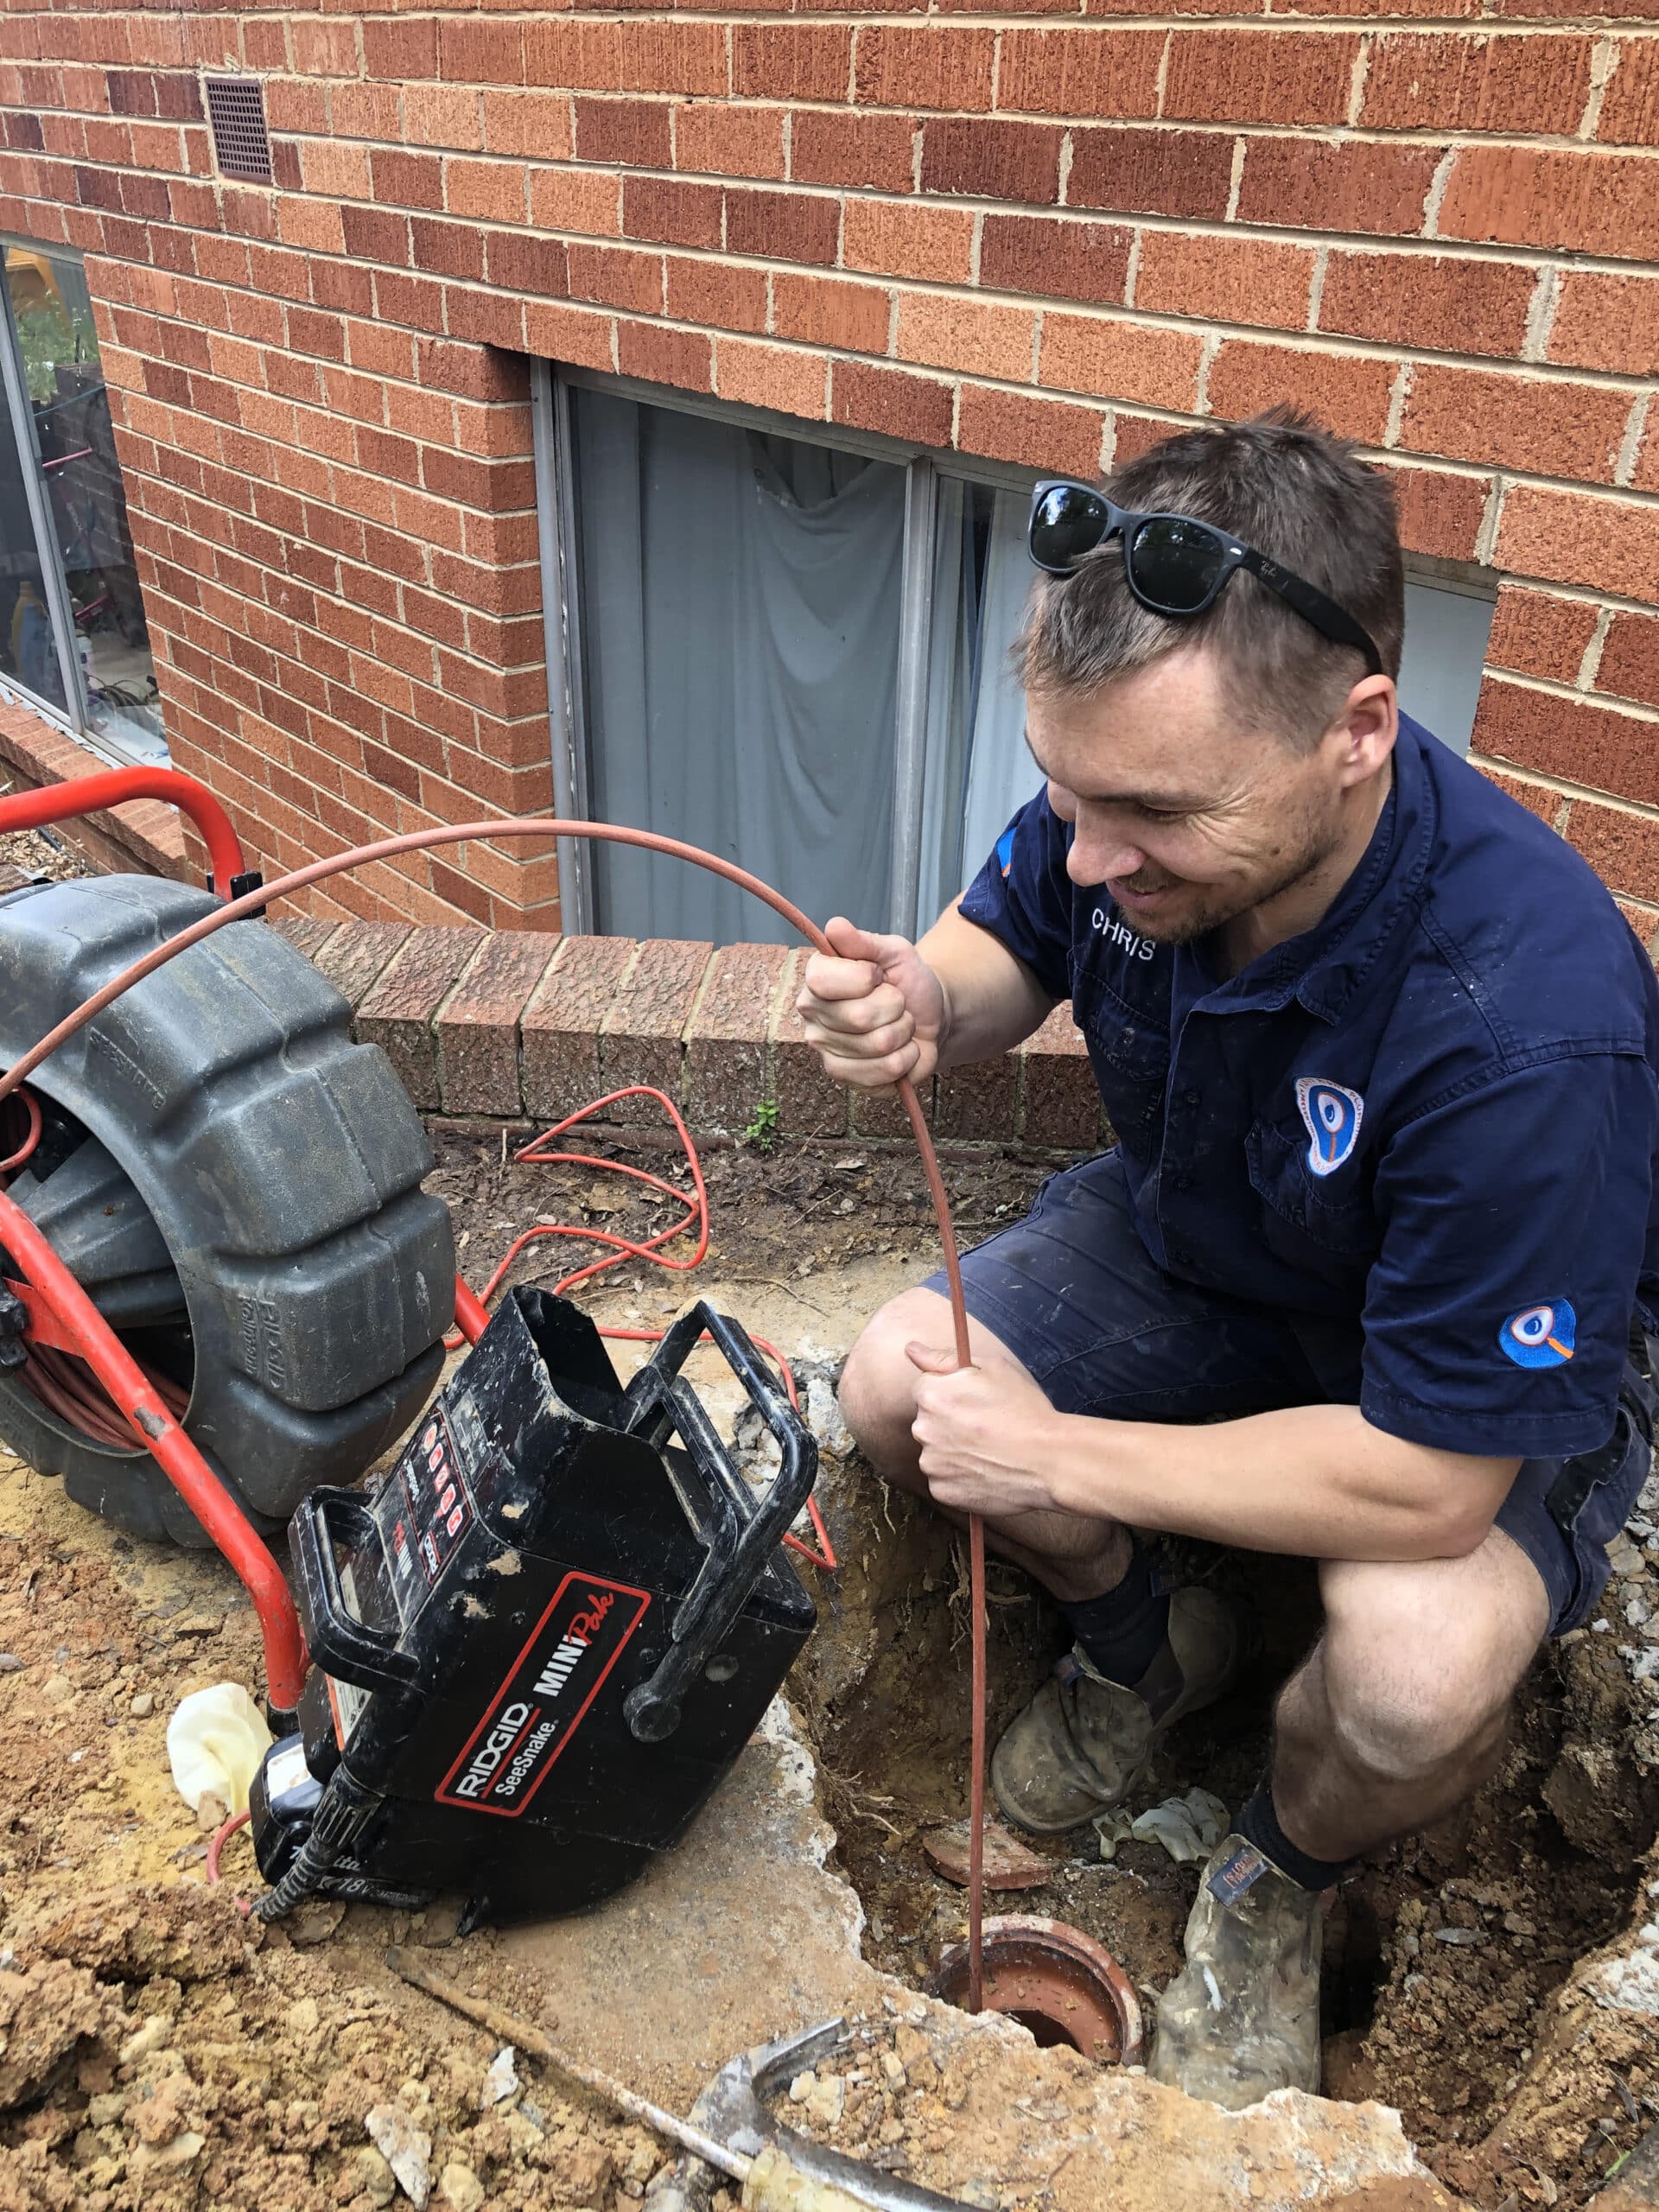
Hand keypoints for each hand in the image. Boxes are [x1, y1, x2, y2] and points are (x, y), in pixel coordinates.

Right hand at [796, 918, 946, 1090]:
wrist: (930, 1016)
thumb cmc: (906, 981)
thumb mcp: (893, 952)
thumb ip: (863, 941)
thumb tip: (834, 926)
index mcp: (816, 980)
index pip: (824, 980)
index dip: (863, 977)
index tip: (877, 975)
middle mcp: (813, 1017)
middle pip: (859, 1017)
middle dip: (894, 1007)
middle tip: (896, 1003)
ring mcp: (828, 1052)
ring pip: (879, 1045)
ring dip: (904, 1032)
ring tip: (900, 1024)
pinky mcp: (848, 1079)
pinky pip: (886, 1072)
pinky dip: (907, 1058)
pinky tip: (901, 1049)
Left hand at [905, 1343, 1062, 1518]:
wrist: (1050, 1460)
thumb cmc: (1025, 1410)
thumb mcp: (992, 1368)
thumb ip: (944, 1358)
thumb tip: (911, 1349)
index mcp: (930, 1394)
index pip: (925, 1389)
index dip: (952, 1394)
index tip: (975, 1403)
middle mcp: (923, 1429)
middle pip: (928, 1421)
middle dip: (950, 1422)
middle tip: (986, 1427)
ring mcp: (931, 1464)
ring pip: (935, 1452)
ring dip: (954, 1451)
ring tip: (989, 1451)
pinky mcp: (942, 1492)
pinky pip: (945, 1479)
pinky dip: (960, 1476)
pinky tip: (986, 1470)